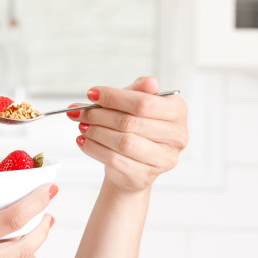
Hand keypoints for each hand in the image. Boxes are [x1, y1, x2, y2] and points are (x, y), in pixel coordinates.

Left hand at [67, 76, 187, 192]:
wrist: (131, 169)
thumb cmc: (135, 131)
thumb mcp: (135, 106)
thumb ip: (137, 91)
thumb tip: (148, 81)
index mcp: (177, 111)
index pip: (143, 102)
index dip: (114, 97)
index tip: (92, 94)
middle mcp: (177, 135)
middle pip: (130, 122)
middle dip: (99, 115)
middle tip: (80, 113)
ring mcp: (163, 158)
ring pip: (122, 141)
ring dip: (96, 132)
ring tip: (82, 126)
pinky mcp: (146, 175)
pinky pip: (114, 159)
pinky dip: (94, 149)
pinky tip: (84, 142)